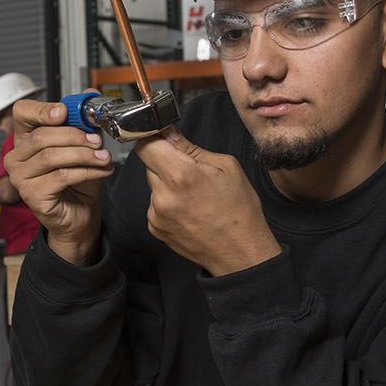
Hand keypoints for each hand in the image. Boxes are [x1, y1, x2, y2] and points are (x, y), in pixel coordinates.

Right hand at [4, 96, 114, 265]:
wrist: (80, 214)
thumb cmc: (77, 181)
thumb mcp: (82, 145)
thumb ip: (83, 120)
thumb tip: (91, 94)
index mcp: (24, 138)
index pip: (23, 112)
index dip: (43, 110)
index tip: (65, 112)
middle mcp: (16, 157)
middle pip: (42, 136)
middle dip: (75, 135)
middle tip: (97, 139)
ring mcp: (20, 178)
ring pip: (52, 156)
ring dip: (84, 154)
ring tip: (103, 157)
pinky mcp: (32, 195)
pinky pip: (61, 176)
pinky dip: (86, 171)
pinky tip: (101, 171)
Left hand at [135, 128, 279, 275]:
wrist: (240, 252)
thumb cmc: (239, 212)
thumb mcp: (225, 167)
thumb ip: (190, 148)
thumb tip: (169, 133)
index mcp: (181, 176)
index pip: (146, 144)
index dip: (153, 137)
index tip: (162, 137)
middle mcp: (163, 196)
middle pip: (149, 163)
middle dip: (166, 161)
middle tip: (191, 172)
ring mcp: (156, 214)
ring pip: (153, 184)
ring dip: (167, 183)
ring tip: (193, 194)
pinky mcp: (155, 227)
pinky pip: (155, 203)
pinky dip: (167, 202)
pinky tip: (188, 209)